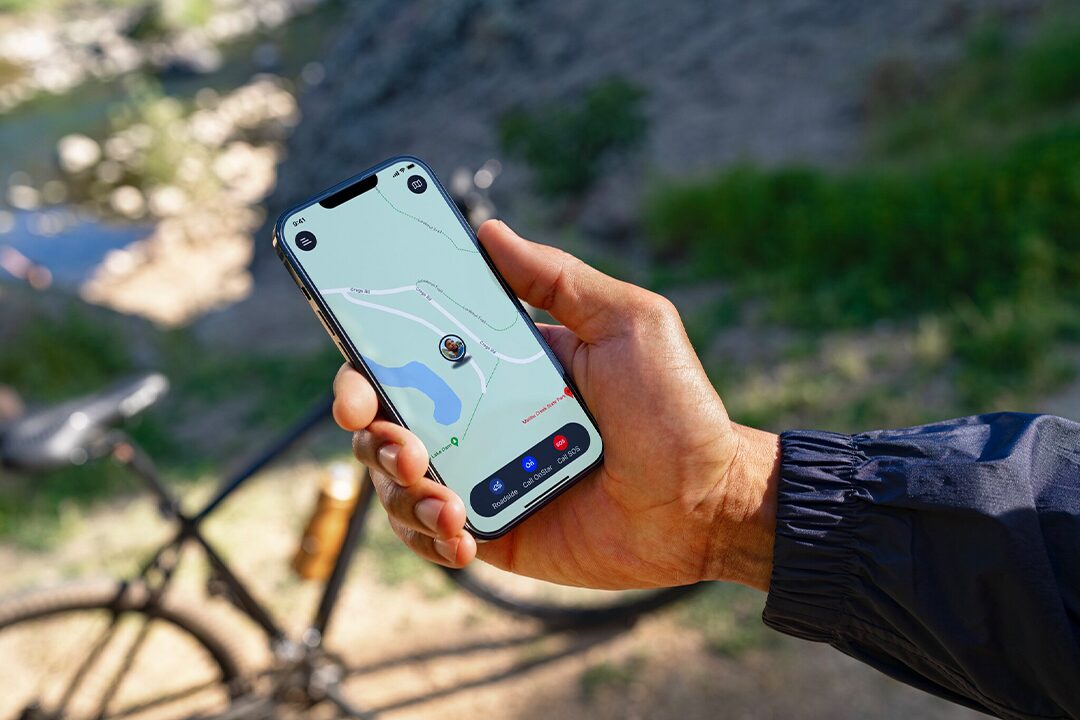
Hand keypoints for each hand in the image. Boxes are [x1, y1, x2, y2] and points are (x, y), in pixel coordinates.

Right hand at [333, 220, 779, 590]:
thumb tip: (489, 230)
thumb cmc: (675, 408)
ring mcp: (482, 476)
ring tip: (439, 490)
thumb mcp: (627, 324)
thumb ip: (558, 278)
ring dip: (397, 483)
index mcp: (500, 366)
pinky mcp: (491, 530)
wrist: (706, 502)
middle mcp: (480, 418)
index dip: (372, 349)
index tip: (355, 348)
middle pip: (387, 413)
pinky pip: (430, 534)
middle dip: (364, 418)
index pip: (416, 350)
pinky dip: (428, 533)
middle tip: (378, 424)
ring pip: (396, 477)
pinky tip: (460, 532)